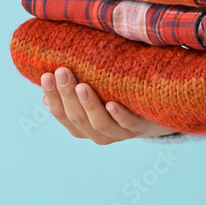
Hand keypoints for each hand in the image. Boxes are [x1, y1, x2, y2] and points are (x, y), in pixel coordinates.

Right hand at [40, 67, 176, 143]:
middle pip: (78, 118)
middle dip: (67, 95)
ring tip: (81, 86)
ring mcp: (120, 133)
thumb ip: (75, 85)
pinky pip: (128, 124)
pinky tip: (112, 104)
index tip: (46, 76)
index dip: (53, 97)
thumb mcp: (97, 90)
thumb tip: (47, 74)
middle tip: (62, 71)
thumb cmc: (120, 96)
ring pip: (100, 124)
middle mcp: (99, 133)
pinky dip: (119, 115)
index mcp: (83, 126)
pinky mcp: (141, 128)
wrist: (159, 113)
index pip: (62, 114)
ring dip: (89, 105)